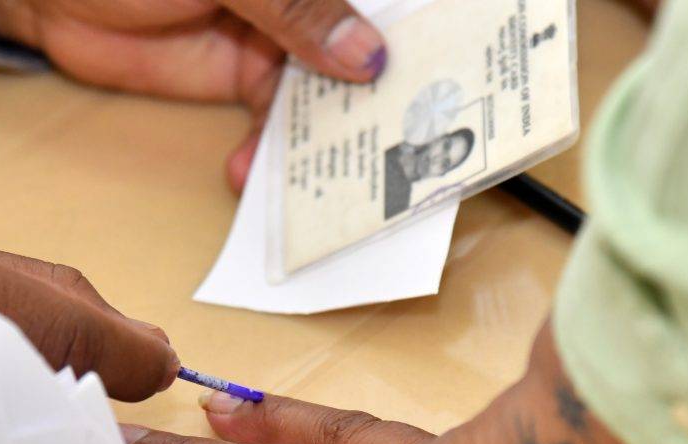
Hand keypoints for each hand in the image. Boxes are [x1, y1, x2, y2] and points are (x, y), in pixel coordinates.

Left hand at [0, 0, 386, 191]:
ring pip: (317, 95)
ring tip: (311, 182)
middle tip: (393, 157)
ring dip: (313, 141)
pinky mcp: (237, 74)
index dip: (413, 39)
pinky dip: (264, 153)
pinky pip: (269, 121)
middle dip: (374, 104)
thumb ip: (294, 7)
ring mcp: (274, 36)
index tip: (450, 84)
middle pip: (361, 51)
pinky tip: (247, 174)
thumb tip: (367, 57)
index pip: (378, 4)